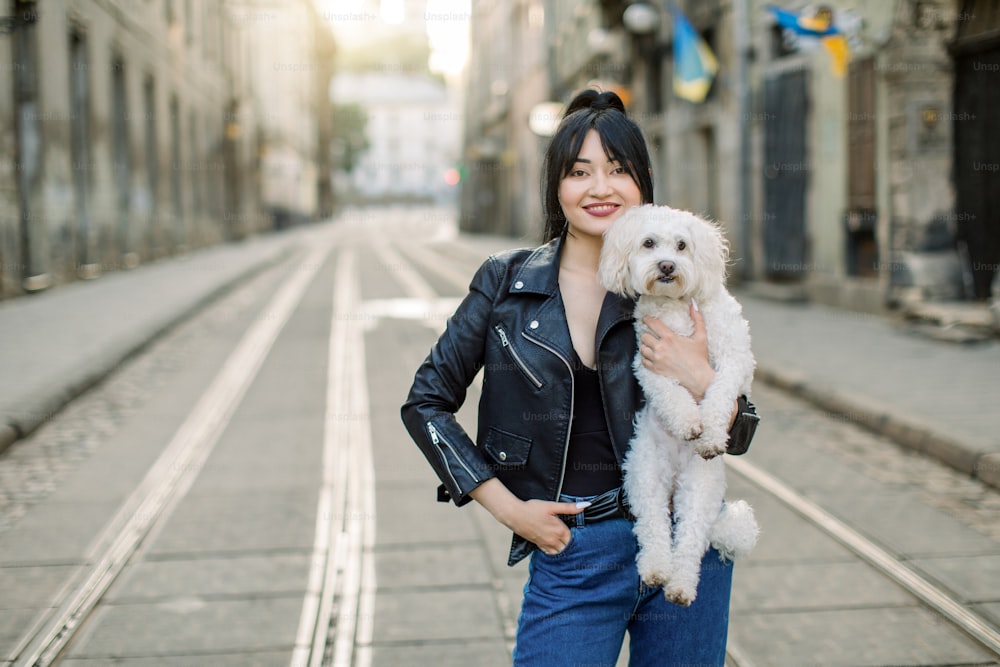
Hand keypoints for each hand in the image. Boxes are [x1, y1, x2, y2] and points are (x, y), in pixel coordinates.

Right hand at [470, 479, 586, 554]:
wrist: (514, 515)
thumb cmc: (533, 508)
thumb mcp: (552, 506)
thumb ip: (570, 507)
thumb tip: (586, 506)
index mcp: (559, 530)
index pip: (573, 538)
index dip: (576, 535)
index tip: (580, 533)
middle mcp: (554, 540)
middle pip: (567, 547)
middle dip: (570, 544)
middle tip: (574, 542)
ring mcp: (545, 544)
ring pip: (559, 552)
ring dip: (563, 549)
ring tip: (565, 544)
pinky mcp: (538, 545)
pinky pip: (550, 553)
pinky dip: (554, 552)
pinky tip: (555, 547)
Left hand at [640, 301, 714, 401]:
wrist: (698, 378)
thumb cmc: (700, 358)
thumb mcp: (701, 337)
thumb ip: (697, 319)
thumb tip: (693, 303)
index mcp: (670, 338)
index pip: (652, 324)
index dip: (647, 319)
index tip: (646, 319)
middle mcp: (660, 348)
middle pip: (644, 336)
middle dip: (647, 334)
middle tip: (652, 335)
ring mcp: (656, 360)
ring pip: (642, 348)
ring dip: (645, 346)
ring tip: (651, 345)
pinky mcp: (655, 369)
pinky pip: (643, 361)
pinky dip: (645, 358)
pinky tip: (651, 356)